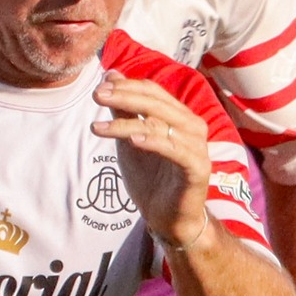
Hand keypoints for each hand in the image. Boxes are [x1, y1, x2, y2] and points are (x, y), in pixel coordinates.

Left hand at [92, 74, 210, 252]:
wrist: (168, 219)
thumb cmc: (152, 180)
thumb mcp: (130, 142)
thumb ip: (124, 111)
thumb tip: (111, 76)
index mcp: (179, 116)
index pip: (153, 91)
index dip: (126, 86)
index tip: (99, 87)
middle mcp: (192, 127)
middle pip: (157, 103)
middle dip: (124, 98)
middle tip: (97, 96)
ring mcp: (197, 147)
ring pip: (161, 126)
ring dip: (127, 124)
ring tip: (98, 128)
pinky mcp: (198, 168)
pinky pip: (175, 150)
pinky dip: (154, 142)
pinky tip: (132, 140)